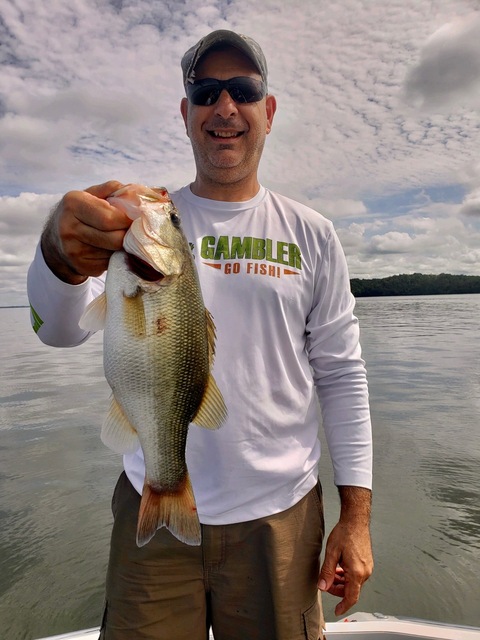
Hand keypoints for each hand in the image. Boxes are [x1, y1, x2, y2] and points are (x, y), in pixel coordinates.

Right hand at [41, 180, 130, 282]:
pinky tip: (108, 249)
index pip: (110, 218)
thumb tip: (138, 195)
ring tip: (118, 237)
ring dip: (122, 246)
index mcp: (73, 204)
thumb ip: (113, 189)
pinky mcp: (82, 267)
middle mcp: (70, 228)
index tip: (135, 218)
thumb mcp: (91, 194)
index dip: (128, 219)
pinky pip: (109, 263)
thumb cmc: (80, 213)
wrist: (55, 241)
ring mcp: (74, 251)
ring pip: (115, 252)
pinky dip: (114, 256)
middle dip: (128, 234)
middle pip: (115, 238)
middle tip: (130, 229)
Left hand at [318, 487, 372, 616]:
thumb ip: (327, 572)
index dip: (343, 606)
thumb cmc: (345, 533)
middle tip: (326, 583)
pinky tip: (339, 568)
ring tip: (331, 573)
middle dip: (338, 590)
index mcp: (356, 572)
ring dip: (342, 582)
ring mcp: (368, 567)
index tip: (337, 611)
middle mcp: (365, 572)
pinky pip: (357, 575)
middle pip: (351, 590)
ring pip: (354, 583)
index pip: (351, 597)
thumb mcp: (331, 553)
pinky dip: (347, 576)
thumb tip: (322, 586)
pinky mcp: (368, 563)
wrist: (356, 520)